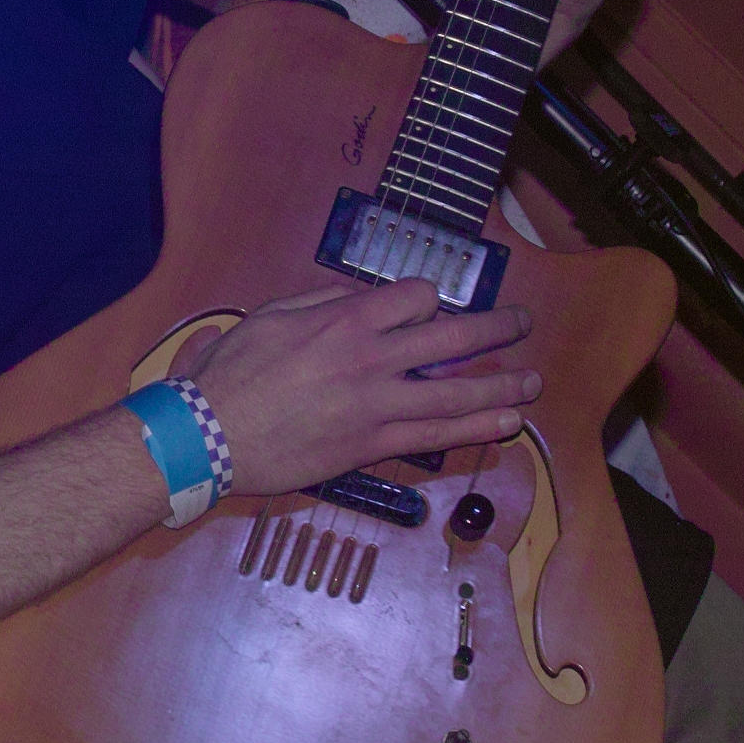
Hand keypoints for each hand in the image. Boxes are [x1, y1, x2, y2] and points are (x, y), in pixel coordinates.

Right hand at [171, 282, 538, 494]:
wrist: (211, 435)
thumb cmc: (234, 373)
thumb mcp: (273, 315)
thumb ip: (324, 302)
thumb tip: (364, 299)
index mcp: (347, 319)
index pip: (418, 297)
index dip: (431, 298)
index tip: (431, 307)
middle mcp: (372, 358)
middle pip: (453, 337)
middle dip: (497, 329)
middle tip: (522, 324)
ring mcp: (378, 405)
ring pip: (458, 391)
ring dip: (503, 385)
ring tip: (532, 381)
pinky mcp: (373, 445)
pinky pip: (438, 436)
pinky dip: (479, 429)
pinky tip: (507, 424)